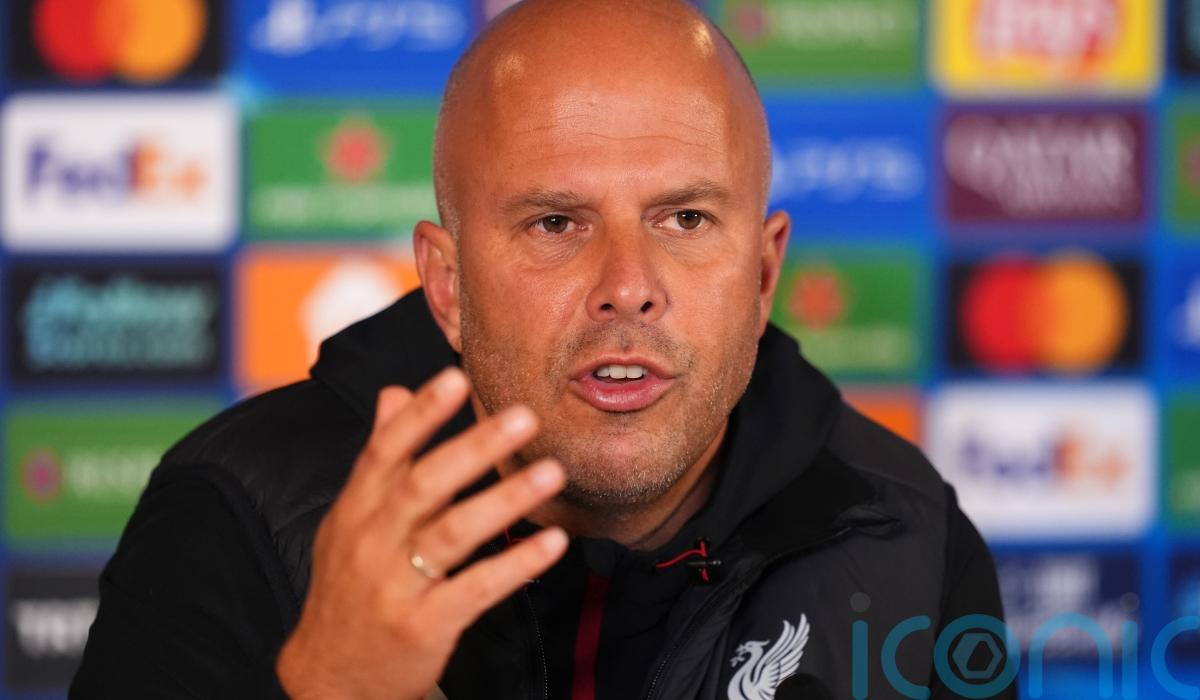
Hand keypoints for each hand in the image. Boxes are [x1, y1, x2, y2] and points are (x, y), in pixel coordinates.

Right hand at [276, 367, 567, 699]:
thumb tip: (393, 392)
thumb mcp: (348, 520)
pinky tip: (553, 544)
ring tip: (552, 473)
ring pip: (453, 533)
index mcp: (354, 509)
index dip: (419, 414)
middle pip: (424, 485)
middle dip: (474, 447)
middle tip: (524, 417)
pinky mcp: (423, 627)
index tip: (454, 377)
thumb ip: (378, 457)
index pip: (384, 450)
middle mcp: (370, 542)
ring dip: (506, 500)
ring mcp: (395, 586)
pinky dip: (516, 565)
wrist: (330, 679)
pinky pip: (476, 590)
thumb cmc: (349, 587)